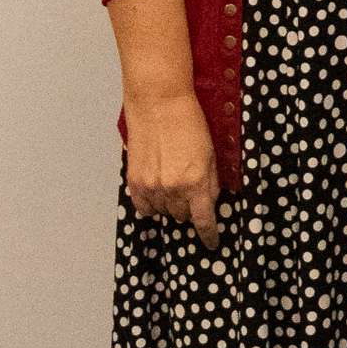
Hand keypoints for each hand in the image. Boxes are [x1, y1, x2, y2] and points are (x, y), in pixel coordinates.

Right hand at [123, 90, 219, 247]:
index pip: (203, 220)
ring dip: (172, 205)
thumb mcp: (212, 153)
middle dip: (191, 208)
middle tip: (192, 190)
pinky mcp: (134, 181)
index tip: (212, 242)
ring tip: (175, 183)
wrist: (160, 105)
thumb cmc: (189, 123)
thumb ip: (211, 182)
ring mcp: (151, 187)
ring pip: (164, 212)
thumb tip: (210, 202)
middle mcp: (172, 189)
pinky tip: (158, 191)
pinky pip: (143, 207)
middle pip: (183, 216)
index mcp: (195, 182)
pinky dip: (152, 204)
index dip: (209, 234)